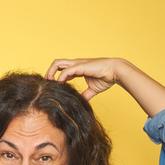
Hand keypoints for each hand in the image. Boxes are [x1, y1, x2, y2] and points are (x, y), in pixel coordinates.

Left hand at [46, 57, 164, 116]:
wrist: (116, 72)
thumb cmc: (107, 78)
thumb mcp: (93, 89)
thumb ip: (86, 94)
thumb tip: (81, 102)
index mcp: (78, 68)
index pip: (62, 69)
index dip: (56, 77)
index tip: (54, 87)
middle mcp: (76, 64)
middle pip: (57, 63)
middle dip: (49, 73)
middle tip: (48, 84)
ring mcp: (77, 64)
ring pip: (57, 63)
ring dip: (51, 73)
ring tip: (51, 83)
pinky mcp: (80, 66)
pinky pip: (66, 72)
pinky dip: (61, 78)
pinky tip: (60, 85)